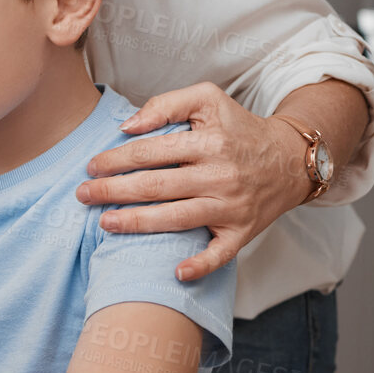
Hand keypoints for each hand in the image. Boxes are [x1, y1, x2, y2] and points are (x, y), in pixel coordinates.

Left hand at [75, 82, 310, 281]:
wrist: (291, 160)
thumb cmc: (239, 129)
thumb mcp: (208, 100)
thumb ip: (166, 105)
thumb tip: (128, 126)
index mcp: (208, 142)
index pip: (151, 152)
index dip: (116, 159)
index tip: (91, 166)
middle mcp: (220, 175)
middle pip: (157, 186)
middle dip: (114, 191)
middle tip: (83, 195)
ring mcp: (231, 207)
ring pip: (177, 219)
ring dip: (138, 223)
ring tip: (105, 223)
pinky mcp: (242, 232)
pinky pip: (221, 254)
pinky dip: (201, 265)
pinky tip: (175, 272)